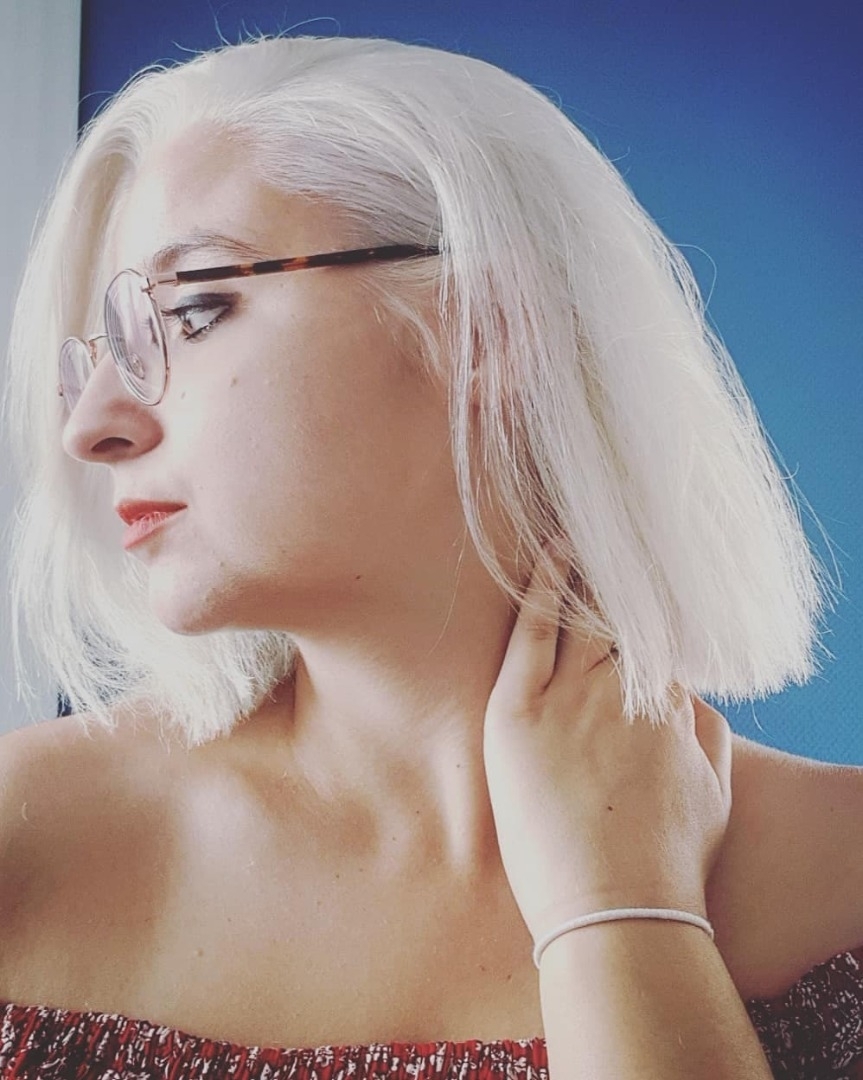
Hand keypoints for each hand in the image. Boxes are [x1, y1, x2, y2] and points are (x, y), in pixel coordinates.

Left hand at [483, 542, 732, 945]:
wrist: (617, 912)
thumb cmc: (668, 862)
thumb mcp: (715, 792)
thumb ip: (708, 731)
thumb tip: (688, 692)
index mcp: (669, 704)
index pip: (658, 637)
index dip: (650, 611)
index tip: (642, 589)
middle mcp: (623, 689)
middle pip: (621, 615)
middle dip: (620, 583)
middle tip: (612, 547)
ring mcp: (571, 696)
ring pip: (580, 614)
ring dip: (584, 572)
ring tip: (582, 534)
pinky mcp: (519, 712)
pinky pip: (531, 630)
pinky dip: (541, 587)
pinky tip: (549, 553)